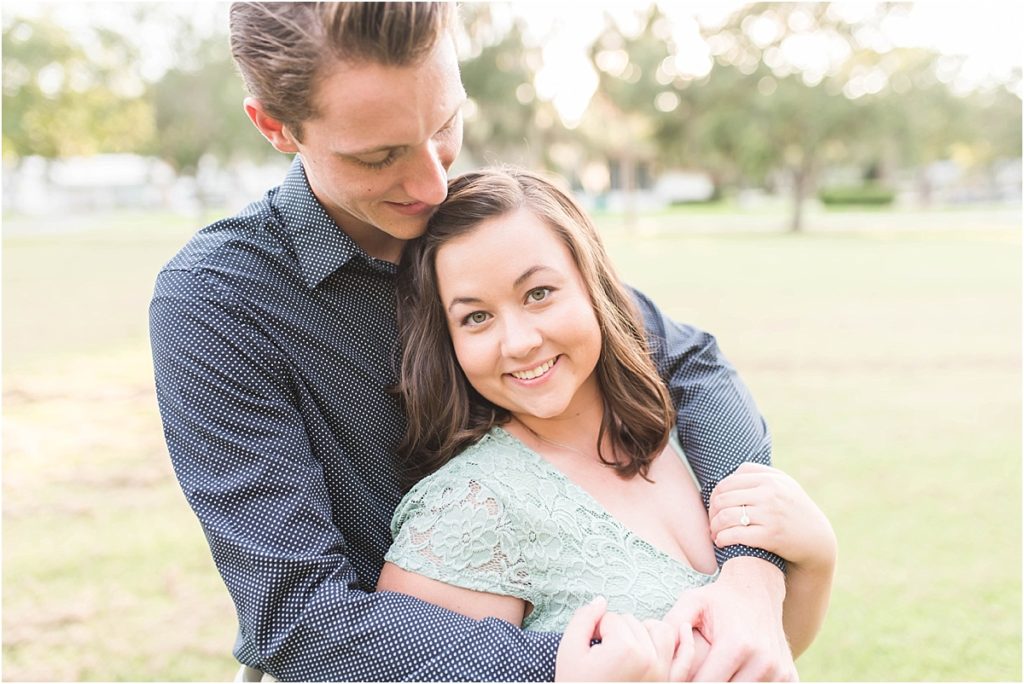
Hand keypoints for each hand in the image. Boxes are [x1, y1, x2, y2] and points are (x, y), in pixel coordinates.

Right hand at [556, 597, 681, 680]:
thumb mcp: (569, 651)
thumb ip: (583, 619)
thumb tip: (601, 601)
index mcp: (625, 651)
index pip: (611, 619)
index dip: (596, 628)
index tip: (589, 648)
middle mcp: (650, 660)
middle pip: (633, 622)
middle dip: (616, 631)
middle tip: (602, 653)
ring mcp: (663, 673)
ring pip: (660, 630)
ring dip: (644, 631)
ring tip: (626, 644)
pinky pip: (685, 658)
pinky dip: (686, 642)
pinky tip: (685, 628)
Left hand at [664, 558, 796, 680]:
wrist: (758, 587)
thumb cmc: (719, 598)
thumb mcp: (691, 603)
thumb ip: (671, 627)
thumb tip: (658, 656)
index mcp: (737, 645)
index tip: (680, 677)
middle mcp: (763, 661)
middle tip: (696, 674)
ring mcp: (779, 671)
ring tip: (716, 671)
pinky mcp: (789, 676)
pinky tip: (735, 674)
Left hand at [709, 463, 835, 571]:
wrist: (817, 539)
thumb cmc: (794, 510)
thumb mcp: (783, 485)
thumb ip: (758, 474)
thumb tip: (728, 474)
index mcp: (770, 479)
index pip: (728, 483)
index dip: (714, 496)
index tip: (715, 508)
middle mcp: (770, 493)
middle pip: (723, 499)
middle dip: (712, 513)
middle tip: (711, 523)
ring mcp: (771, 514)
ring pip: (726, 516)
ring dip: (714, 527)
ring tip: (714, 533)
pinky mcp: (771, 535)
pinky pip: (736, 535)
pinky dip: (723, 539)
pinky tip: (721, 542)